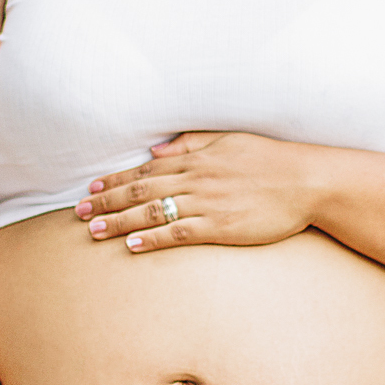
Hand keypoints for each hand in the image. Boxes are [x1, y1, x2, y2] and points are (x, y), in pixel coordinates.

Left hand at [74, 131, 314, 252]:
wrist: (307, 180)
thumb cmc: (271, 159)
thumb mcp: (229, 140)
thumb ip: (191, 143)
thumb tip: (156, 150)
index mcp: (197, 158)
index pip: (146, 169)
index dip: (115, 179)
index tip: (91, 187)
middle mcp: (196, 179)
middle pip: (140, 190)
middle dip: (106, 200)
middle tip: (78, 211)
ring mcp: (207, 204)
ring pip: (153, 212)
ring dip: (120, 221)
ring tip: (93, 229)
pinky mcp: (220, 227)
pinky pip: (179, 233)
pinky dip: (153, 238)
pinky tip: (132, 244)